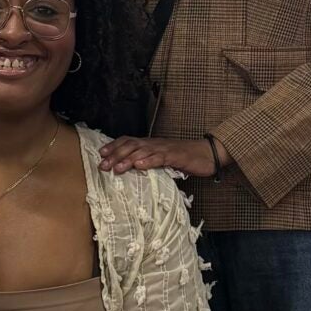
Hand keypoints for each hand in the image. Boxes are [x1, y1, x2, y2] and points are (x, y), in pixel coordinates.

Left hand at [98, 135, 227, 176]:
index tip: (101, 154)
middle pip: (131, 146)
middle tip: (102, 165)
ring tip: (116, 168)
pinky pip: (160, 158)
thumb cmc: (186, 158)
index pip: (128, 141)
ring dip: (127, 159)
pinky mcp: (176, 156)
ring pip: (142, 151)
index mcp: (151, 144)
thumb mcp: (164, 159)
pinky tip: (139, 166)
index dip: (114, 146)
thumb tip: (134, 170)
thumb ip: (150, 162)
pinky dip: (148, 161)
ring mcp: (165, 149)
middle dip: (115, 155)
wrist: (209, 153)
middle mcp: (155, 144)